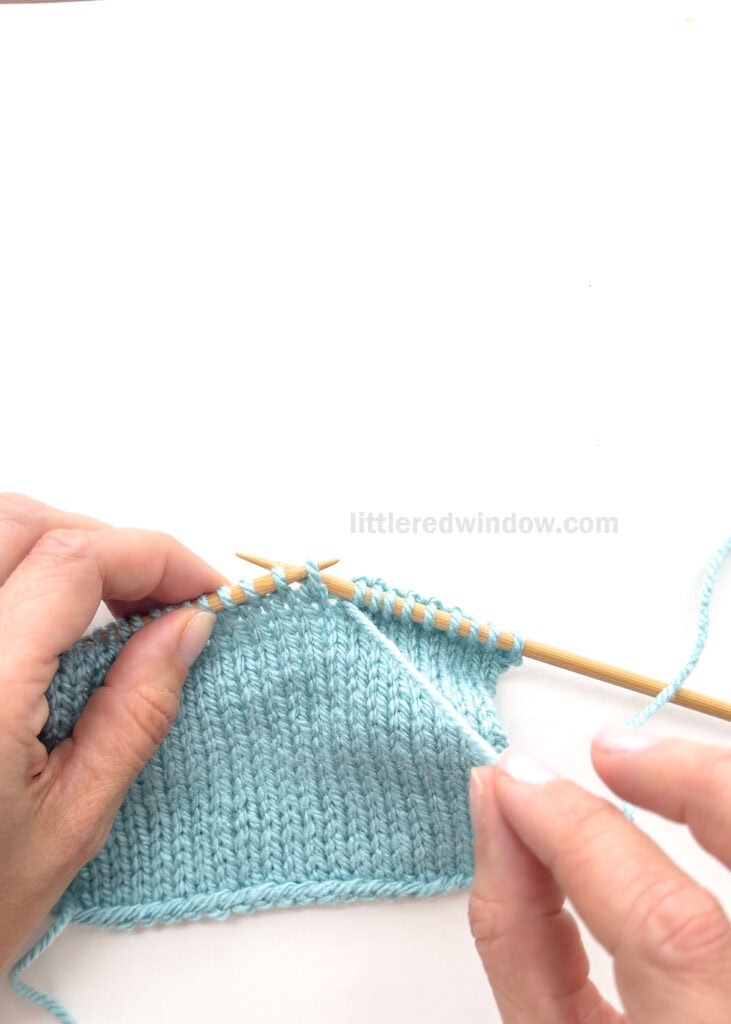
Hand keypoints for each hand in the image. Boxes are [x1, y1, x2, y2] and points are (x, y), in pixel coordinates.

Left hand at [0, 493, 223, 969]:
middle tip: (161, 595)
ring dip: (58, 544)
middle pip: (23, 524)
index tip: (201, 589)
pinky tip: (47, 610)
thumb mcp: (72, 820)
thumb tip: (187, 629)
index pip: (73, 564)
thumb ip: (135, 711)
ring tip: (109, 600)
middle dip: (108, 543)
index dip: (152, 558)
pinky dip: (17, 564)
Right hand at [468, 728, 730, 1022]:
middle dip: (691, 782)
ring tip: (649, 766)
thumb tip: (501, 814)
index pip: (663, 927)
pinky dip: (725, 829)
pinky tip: (696, 809)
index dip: (581, 833)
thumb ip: (523, 939)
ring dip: (718, 791)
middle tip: (610, 754)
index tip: (517, 784)